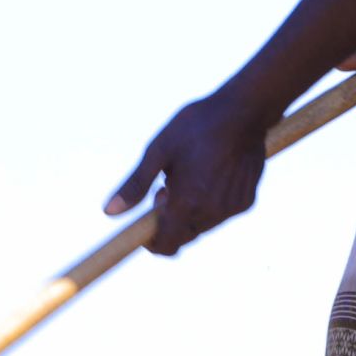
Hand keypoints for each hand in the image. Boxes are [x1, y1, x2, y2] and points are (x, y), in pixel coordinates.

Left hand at [106, 87, 276, 256]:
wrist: (244, 110)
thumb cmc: (196, 126)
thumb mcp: (159, 150)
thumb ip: (135, 185)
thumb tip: (108, 212)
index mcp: (187, 202)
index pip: (167, 245)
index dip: (153, 243)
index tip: (146, 228)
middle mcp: (212, 212)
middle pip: (185, 235)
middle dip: (171, 221)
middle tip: (166, 188)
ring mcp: (232, 208)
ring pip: (203, 224)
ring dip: (192, 211)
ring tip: (190, 176)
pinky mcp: (247, 201)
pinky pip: (223, 213)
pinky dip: (212, 203)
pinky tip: (212, 174)